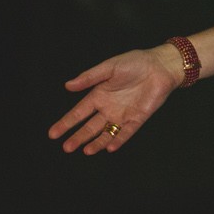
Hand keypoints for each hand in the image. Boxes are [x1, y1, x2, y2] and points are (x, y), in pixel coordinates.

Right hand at [49, 46, 184, 155]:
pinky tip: (110, 147)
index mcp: (99, 95)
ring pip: (106, 133)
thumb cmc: (135, 63)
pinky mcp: (138, 118)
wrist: (161, 66)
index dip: (66, 123)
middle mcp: (108, 108)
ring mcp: (123, 115)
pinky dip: (119, 140)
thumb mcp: (109, 67)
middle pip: (90, 126)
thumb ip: (90, 77)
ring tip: (86, 151)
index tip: (52, 134)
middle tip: (66, 148)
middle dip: (78, 137)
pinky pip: (127, 132)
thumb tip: (67, 85)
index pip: (78, 113)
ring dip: (96, 142)